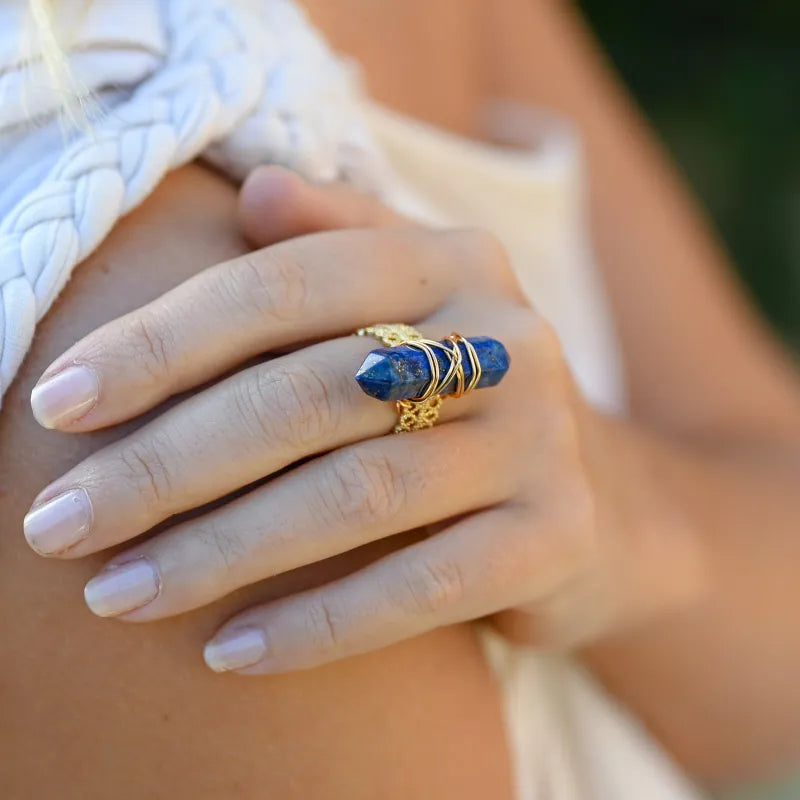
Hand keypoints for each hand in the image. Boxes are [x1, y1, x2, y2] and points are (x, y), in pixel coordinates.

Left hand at [22, 167, 686, 673]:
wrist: (605, 498)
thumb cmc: (470, 395)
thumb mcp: (418, 301)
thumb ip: (338, 239)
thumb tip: (251, 196)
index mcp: (452, 262)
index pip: (285, 285)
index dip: (164, 341)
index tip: (58, 405)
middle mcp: (505, 337)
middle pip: (308, 395)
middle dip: (168, 464)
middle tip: (62, 524)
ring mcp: (541, 439)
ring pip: (357, 495)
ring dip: (222, 552)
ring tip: (120, 593)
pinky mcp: (559, 535)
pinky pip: (424, 586)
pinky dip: (319, 624)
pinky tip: (229, 653)